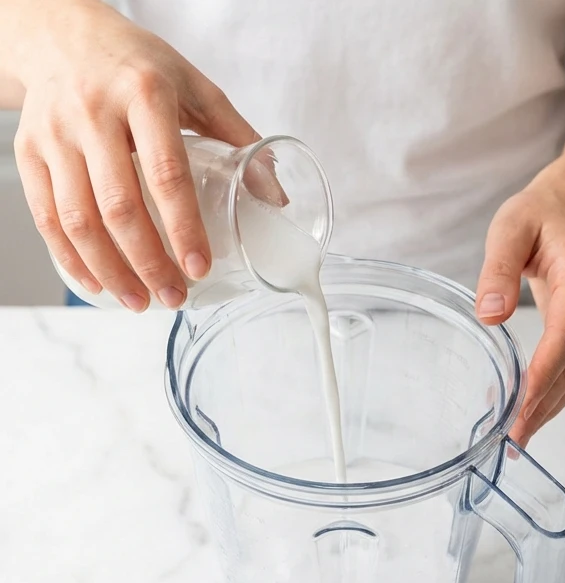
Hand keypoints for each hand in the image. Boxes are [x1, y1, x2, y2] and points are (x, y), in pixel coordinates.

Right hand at [12, 0, 257, 310]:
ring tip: (139, 301)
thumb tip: (275, 197)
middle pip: (119, 205)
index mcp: (145, 96)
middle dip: (148, 262)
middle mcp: (93, 113)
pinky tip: (96, 281)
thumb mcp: (196, 87)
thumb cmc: (139, 66)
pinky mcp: (27, 151)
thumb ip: (238, 137)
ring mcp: (55, 133)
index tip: (200, 267)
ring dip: (110, 270)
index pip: (167, 174)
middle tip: (174, 296)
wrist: (65, 36)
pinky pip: (45, 215)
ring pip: (78, 218)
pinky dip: (70, 256)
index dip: (183, 227)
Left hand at [476, 176, 564, 445]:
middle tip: (513, 437)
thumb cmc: (540, 216)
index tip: (521, 407)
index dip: (544, 375)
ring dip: (550, 407)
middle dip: (544, 404)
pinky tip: (529, 410)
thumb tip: (490, 314)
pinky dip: (553, 393)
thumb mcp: (509, 228)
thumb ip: (499, 270)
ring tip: (518, 437)